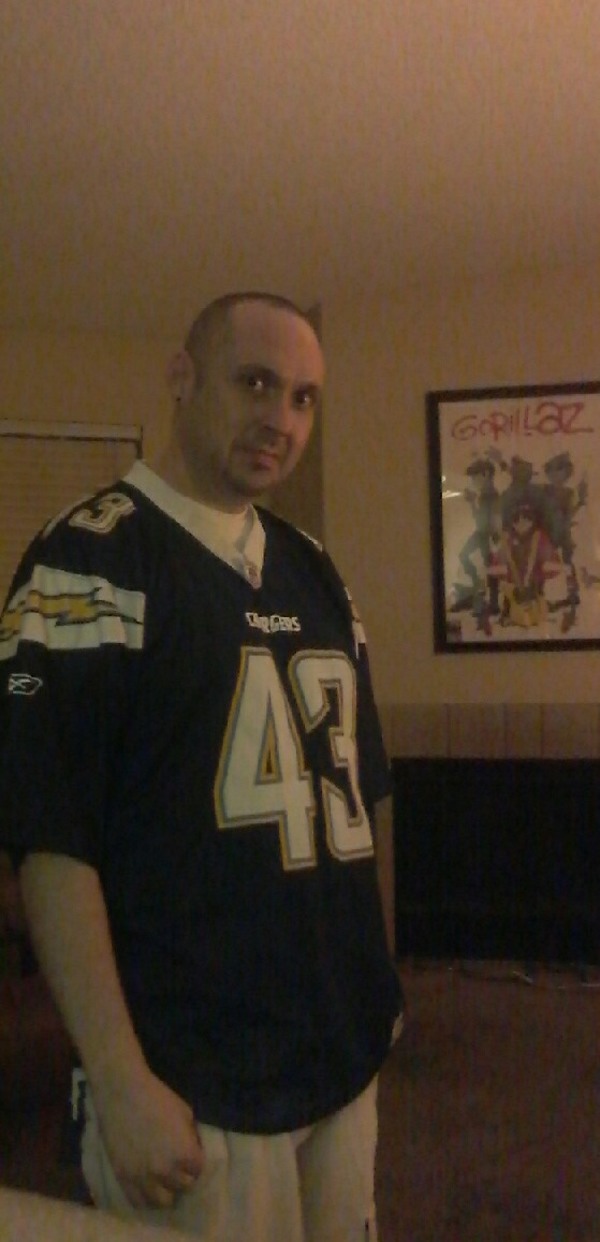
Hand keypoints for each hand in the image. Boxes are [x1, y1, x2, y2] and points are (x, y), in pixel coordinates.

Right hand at [93, 1068, 203, 1208]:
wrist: (122, 1092)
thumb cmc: (157, 1097)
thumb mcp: (185, 1113)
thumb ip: (190, 1137)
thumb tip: (193, 1151)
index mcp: (185, 1153)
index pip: (198, 1171)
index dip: (195, 1163)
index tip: (190, 1157)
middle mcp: (166, 1171)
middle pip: (182, 1187)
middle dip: (182, 1177)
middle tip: (177, 1167)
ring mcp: (143, 1177)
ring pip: (161, 1202)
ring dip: (165, 1191)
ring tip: (162, 1180)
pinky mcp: (123, 1178)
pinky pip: (137, 1202)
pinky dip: (145, 1197)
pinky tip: (146, 1186)